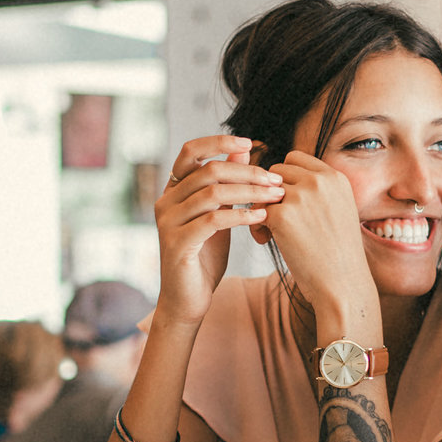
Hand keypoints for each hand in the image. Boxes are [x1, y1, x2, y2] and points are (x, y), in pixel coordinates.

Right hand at [153, 135, 284, 329]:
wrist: (188, 300)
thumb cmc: (205, 256)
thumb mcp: (218, 214)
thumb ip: (226, 183)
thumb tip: (243, 148)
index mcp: (173, 190)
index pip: (190, 151)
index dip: (219, 141)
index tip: (250, 142)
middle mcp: (165, 202)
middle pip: (208, 171)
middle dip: (247, 172)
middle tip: (276, 180)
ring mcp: (168, 222)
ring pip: (212, 194)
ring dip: (249, 192)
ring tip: (275, 197)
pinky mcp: (177, 243)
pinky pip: (213, 220)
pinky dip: (241, 215)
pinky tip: (262, 216)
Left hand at [259, 151, 375, 330]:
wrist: (343, 284)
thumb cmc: (338, 254)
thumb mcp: (339, 210)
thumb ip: (317, 191)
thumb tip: (277, 180)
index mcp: (335, 177)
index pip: (295, 158)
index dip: (285, 177)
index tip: (286, 199)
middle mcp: (320, 181)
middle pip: (276, 172)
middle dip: (270, 192)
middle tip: (274, 217)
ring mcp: (301, 197)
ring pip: (263, 190)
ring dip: (260, 207)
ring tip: (267, 231)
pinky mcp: (282, 216)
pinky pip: (256, 211)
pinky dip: (256, 226)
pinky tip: (265, 241)